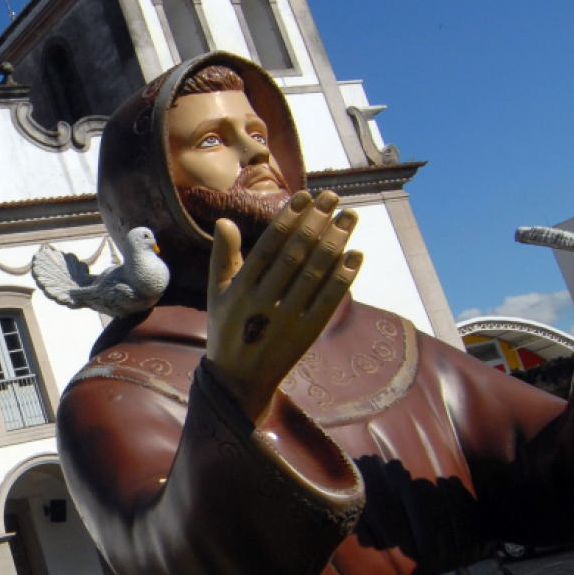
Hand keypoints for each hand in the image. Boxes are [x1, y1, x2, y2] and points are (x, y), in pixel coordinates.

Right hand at [205, 190, 362, 421]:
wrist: (240, 378)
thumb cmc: (227, 328)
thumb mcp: (217, 293)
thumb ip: (223, 256)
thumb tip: (226, 220)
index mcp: (240, 289)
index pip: (269, 245)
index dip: (289, 218)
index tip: (306, 196)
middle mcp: (263, 302)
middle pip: (296, 254)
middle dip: (317, 222)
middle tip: (334, 198)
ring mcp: (287, 318)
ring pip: (315, 273)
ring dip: (335, 242)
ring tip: (349, 218)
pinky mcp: (307, 333)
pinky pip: (329, 300)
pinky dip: (344, 276)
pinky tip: (356, 255)